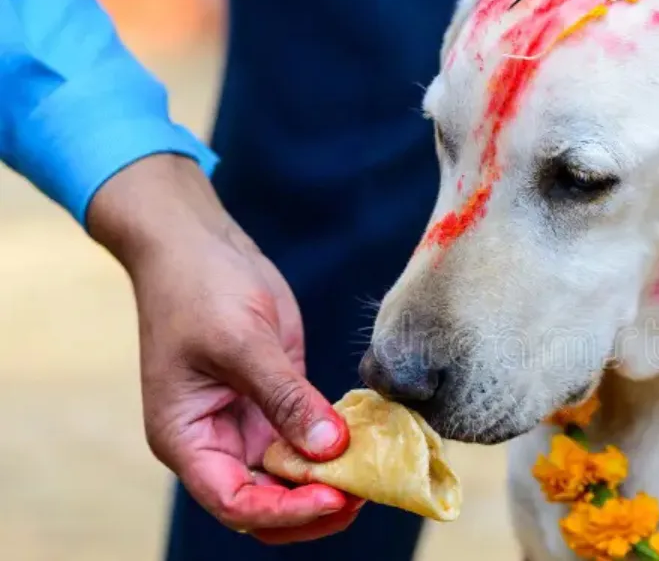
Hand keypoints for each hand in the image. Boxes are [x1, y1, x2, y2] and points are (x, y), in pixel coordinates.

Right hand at [88, 155, 363, 543]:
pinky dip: (336, 448)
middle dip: (314, 508)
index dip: (284, 510)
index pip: (234, 502)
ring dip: (330, 482)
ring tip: (376, 473)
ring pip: (291, 478)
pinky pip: (307, 440)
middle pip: (266, 503)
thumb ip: (285, 397)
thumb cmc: (198, 288)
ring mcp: (246, 425)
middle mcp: (215, 443)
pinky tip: (371, 442)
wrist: (196, 244)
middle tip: (366, 492)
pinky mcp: (275, 402)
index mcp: (186, 439)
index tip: (333, 496)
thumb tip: (330, 448)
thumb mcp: (243, 342)